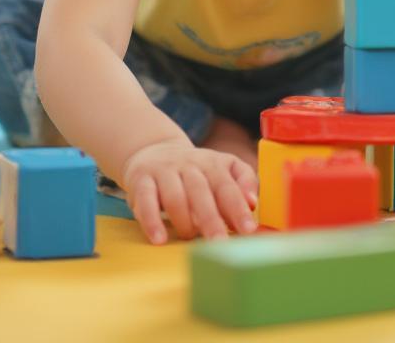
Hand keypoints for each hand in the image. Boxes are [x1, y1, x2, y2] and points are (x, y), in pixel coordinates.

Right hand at [120, 140, 258, 244]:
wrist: (154, 151)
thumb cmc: (197, 171)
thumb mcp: (223, 168)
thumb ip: (243, 181)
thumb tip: (253, 202)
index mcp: (212, 163)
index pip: (226, 185)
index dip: (237, 207)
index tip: (248, 230)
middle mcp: (189, 165)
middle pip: (201, 191)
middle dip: (211, 219)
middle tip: (219, 243)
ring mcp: (164, 171)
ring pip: (174, 195)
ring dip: (183, 220)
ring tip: (189, 239)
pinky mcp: (141, 180)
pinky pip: (145, 200)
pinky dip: (151, 220)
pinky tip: (158, 239)